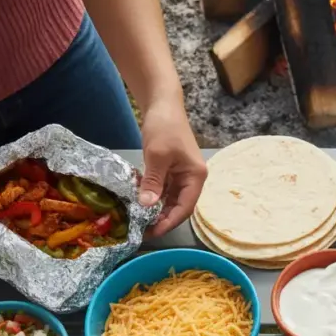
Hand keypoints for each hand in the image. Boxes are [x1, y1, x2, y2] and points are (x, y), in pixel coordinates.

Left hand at [138, 100, 207, 237]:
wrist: (162, 103)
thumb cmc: (164, 127)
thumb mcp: (157, 156)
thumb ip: (153, 182)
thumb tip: (147, 206)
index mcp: (196, 177)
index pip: (185, 207)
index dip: (170, 222)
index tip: (153, 232)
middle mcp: (192, 179)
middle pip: (179, 206)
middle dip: (163, 219)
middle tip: (143, 230)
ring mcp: (182, 175)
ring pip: (170, 200)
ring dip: (157, 210)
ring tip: (140, 220)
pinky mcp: (171, 170)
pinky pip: (164, 189)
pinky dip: (153, 197)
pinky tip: (140, 202)